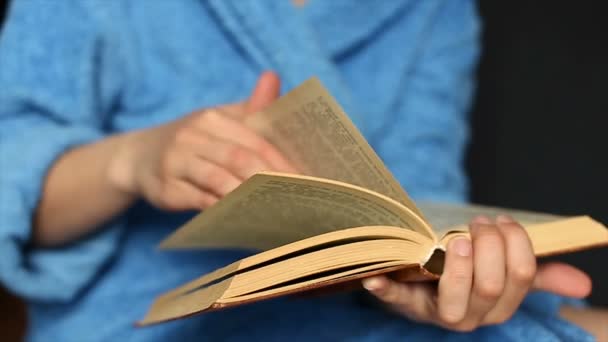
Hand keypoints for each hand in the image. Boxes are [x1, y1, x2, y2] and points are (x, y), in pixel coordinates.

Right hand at [109, 72, 296, 210]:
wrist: (138, 157)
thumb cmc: (193, 141)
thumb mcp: (219, 120)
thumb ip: (251, 108)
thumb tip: (274, 77)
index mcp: (212, 118)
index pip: (255, 140)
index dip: (281, 161)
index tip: (306, 179)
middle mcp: (192, 136)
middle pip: (239, 159)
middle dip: (271, 180)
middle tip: (296, 199)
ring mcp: (176, 162)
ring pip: (219, 180)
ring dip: (249, 196)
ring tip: (276, 210)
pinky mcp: (166, 189)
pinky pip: (199, 201)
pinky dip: (223, 210)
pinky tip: (244, 219)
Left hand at [362, 215, 591, 331]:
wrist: (420, 287)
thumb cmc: (465, 274)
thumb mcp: (502, 273)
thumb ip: (537, 275)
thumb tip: (583, 284)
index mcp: (498, 306)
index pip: (520, 277)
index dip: (516, 244)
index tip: (502, 221)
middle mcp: (471, 316)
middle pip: (491, 286)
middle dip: (490, 247)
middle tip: (478, 222)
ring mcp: (436, 312)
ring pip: (455, 299)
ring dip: (458, 265)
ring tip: (456, 238)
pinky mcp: (404, 304)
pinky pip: (396, 300)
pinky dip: (386, 290)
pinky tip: (374, 280)